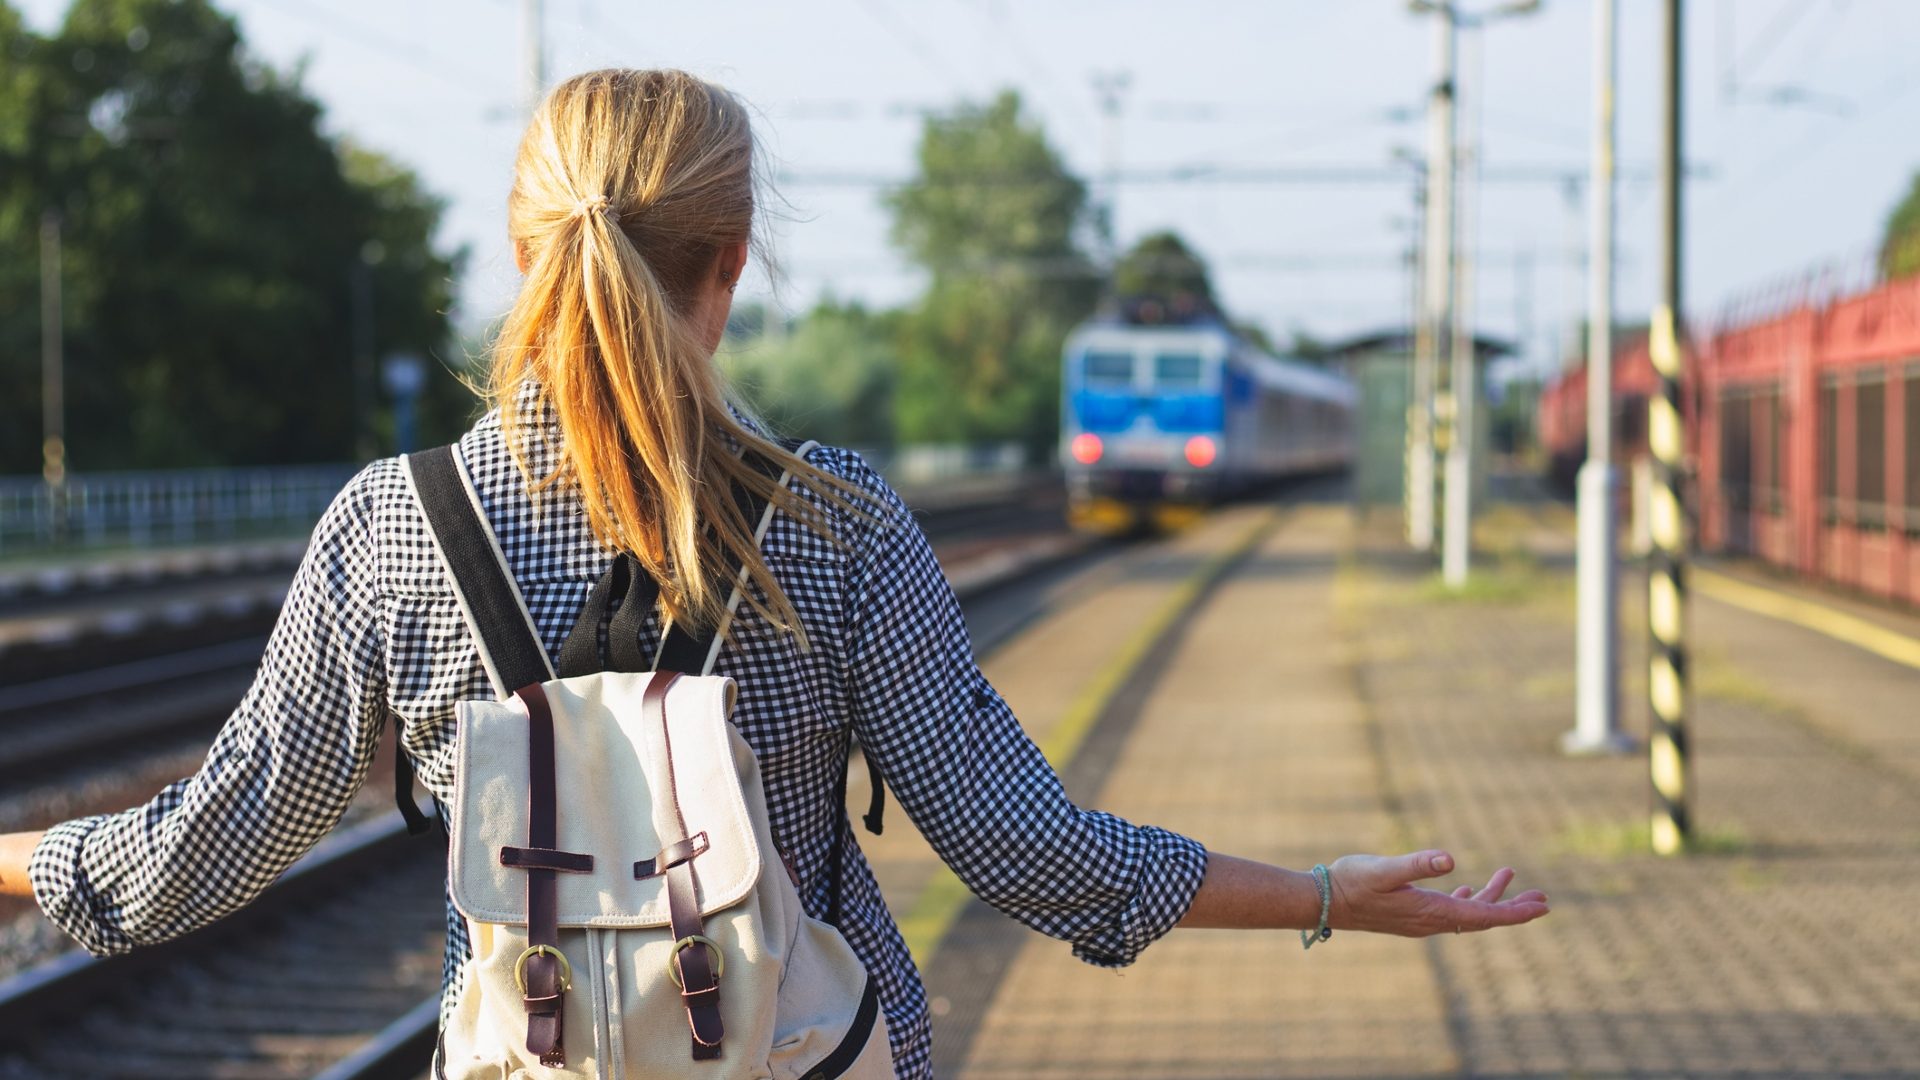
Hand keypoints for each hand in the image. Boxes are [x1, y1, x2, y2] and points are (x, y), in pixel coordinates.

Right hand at [1326, 850, 1547, 937]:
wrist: (1322, 901)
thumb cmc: (1351, 882)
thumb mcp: (1384, 869)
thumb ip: (1416, 864)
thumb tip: (1449, 859)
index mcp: (1431, 911)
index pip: (1484, 915)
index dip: (1515, 912)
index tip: (1542, 906)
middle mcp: (1430, 921)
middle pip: (1482, 917)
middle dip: (1513, 908)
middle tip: (1543, 899)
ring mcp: (1420, 920)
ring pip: (1467, 912)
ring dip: (1490, 897)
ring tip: (1509, 876)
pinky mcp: (1410, 914)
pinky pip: (1449, 910)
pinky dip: (1466, 899)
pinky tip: (1467, 888)